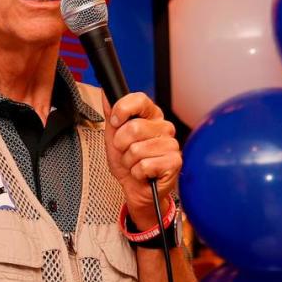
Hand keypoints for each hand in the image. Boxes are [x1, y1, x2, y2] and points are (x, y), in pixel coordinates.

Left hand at [101, 92, 181, 227]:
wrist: (135, 188)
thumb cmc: (127, 162)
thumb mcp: (113, 135)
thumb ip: (111, 114)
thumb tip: (106, 94)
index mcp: (151, 116)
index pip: (139, 99)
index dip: (122, 110)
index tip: (116, 122)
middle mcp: (163, 127)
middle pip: (133, 127)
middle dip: (121, 144)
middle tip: (126, 151)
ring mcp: (171, 144)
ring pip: (137, 149)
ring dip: (129, 161)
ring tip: (135, 163)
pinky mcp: (174, 162)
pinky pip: (144, 165)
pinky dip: (137, 172)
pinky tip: (144, 173)